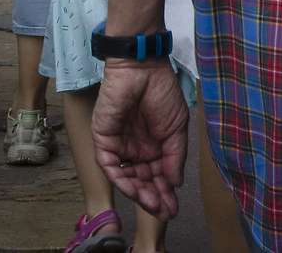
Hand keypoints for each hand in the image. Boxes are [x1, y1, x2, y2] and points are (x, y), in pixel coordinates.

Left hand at [92, 59, 189, 219]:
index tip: (174, 208)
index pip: (158, 176)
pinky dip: (121, 179)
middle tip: (165, 212)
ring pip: (126, 177)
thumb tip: (176, 182)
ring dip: (139, 193)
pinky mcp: (103, 140)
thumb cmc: (162, 92)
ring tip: (153, 204)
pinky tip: (135, 189)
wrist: (142, 68)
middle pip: (143, 181)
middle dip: (154, 198)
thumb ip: (175, 156)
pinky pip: (110, 165)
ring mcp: (119, 145)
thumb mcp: (177, 127)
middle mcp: (136, 149)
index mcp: (154, 146)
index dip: (166, 193)